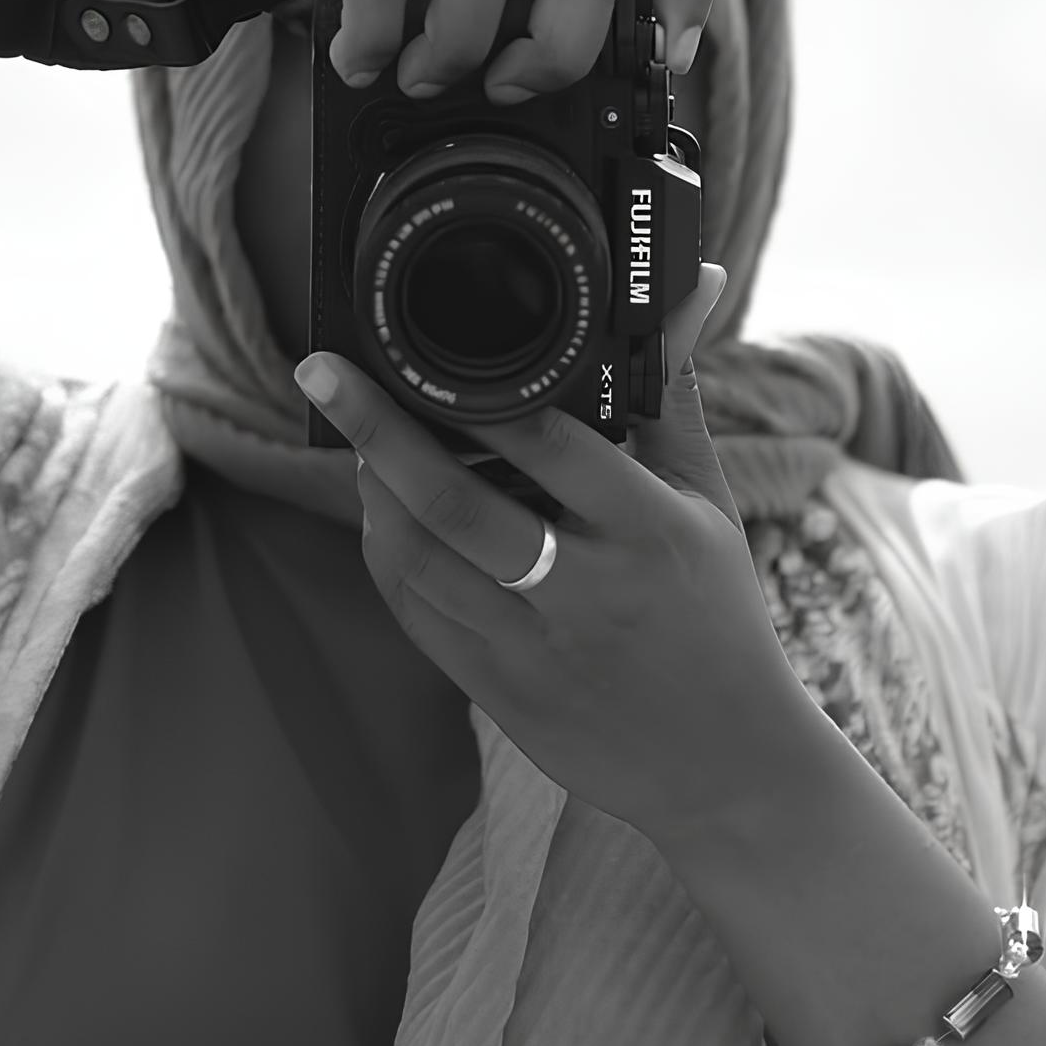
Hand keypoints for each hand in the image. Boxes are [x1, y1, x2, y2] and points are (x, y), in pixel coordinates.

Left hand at [293, 263, 813, 852]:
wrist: (722, 766)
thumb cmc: (717, 611)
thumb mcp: (707, 500)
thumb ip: (674, 392)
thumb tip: (695, 279)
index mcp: (646, 533)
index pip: (553, 448)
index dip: (483, 397)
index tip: (420, 349)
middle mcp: (585, 593)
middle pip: (458, 506)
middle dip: (379, 432)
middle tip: (323, 371)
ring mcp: (534, 651)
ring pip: (421, 563)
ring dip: (373, 492)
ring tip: (355, 438)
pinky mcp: (499, 695)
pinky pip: (417, 616)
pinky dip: (388, 555)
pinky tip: (381, 511)